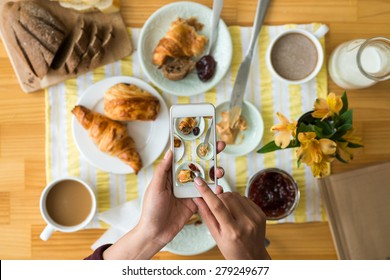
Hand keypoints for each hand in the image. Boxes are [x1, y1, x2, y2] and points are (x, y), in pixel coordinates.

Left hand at [104, 141, 225, 258]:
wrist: (155, 233)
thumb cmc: (151, 209)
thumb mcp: (155, 187)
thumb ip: (163, 170)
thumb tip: (170, 152)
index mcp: (170, 173)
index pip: (183, 156)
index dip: (193, 146)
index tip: (203, 136)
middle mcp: (181, 180)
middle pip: (197, 163)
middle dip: (210, 154)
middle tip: (221, 145)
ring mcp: (189, 191)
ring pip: (205, 177)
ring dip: (214, 171)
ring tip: (221, 170)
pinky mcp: (195, 202)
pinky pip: (207, 193)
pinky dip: (215, 189)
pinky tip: (220, 187)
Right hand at [193, 178, 270, 259]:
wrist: (253, 257)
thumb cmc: (232, 249)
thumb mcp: (216, 235)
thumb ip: (206, 215)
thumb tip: (197, 198)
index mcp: (232, 231)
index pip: (217, 206)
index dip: (206, 192)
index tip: (198, 181)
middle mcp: (246, 223)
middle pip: (227, 197)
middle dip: (218, 197)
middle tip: (216, 204)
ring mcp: (255, 218)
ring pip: (236, 195)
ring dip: (228, 199)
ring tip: (228, 212)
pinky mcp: (261, 213)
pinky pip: (245, 198)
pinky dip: (238, 202)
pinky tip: (237, 212)